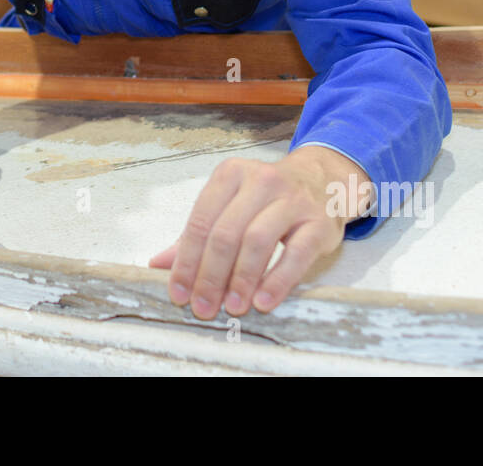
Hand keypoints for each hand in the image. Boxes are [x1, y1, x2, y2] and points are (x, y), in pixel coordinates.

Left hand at [147, 145, 369, 319]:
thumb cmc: (268, 199)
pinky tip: (263, 301)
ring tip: (232, 307)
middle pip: (226, 233)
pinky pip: (295, 254)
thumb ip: (197, 234)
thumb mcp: (230, 205)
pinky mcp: (318, 222)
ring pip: (257, 240)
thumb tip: (157, 264)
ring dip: (241, 279)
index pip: (201, 221)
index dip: (186, 261)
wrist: (324, 181)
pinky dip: (277, 280)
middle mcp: (260, 181)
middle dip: (210, 275)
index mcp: (230, 175)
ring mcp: (292, 200)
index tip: (179, 294)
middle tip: (204, 308)